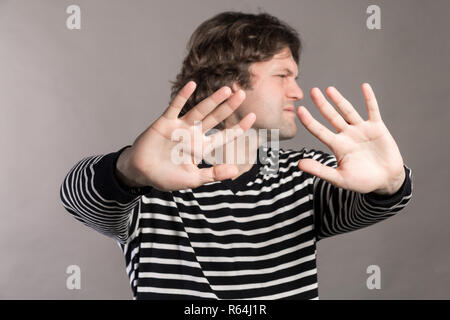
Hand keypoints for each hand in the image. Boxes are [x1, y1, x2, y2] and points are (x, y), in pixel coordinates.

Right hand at [117, 81, 255, 191]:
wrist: (141, 173)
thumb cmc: (166, 177)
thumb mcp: (193, 178)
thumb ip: (213, 174)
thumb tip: (235, 171)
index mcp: (202, 147)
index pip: (224, 135)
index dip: (238, 127)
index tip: (253, 117)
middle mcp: (193, 134)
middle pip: (215, 118)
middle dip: (228, 106)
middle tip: (242, 94)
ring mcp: (180, 127)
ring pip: (199, 110)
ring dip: (212, 100)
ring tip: (226, 89)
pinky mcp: (165, 123)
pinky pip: (175, 107)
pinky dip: (183, 96)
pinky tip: (192, 85)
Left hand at [297, 83, 404, 194]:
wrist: (386, 181)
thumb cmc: (361, 182)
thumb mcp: (339, 178)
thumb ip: (320, 170)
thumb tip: (298, 165)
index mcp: (337, 146)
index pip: (319, 131)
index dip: (309, 121)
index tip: (299, 110)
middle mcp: (347, 135)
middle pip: (331, 117)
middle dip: (322, 105)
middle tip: (312, 91)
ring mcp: (361, 130)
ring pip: (348, 111)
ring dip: (339, 100)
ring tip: (329, 89)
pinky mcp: (377, 128)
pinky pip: (372, 110)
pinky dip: (369, 99)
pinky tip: (365, 86)